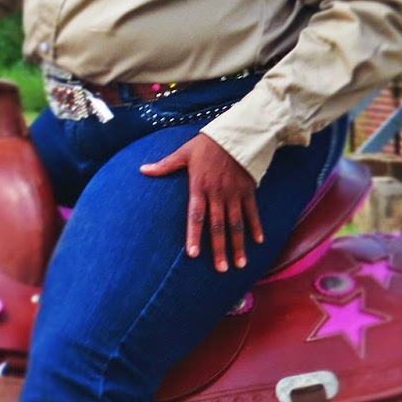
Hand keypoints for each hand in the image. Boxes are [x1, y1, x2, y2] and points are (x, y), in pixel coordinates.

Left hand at [140, 134, 261, 272]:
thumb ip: (165, 165)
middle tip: (221, 269)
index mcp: (200, 187)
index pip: (196, 216)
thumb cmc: (207, 143)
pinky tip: (258, 242)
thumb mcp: (184, 152)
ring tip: (240, 264)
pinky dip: (256, 227)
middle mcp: (218, 194)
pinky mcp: (248, 190)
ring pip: (236, 223)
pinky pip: (252, 212)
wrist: (237, 132)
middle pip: (218, 225)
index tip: (193, 254)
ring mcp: (234, 194)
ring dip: (238, 244)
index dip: (194, 235)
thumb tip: (142, 170)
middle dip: (220, 248)